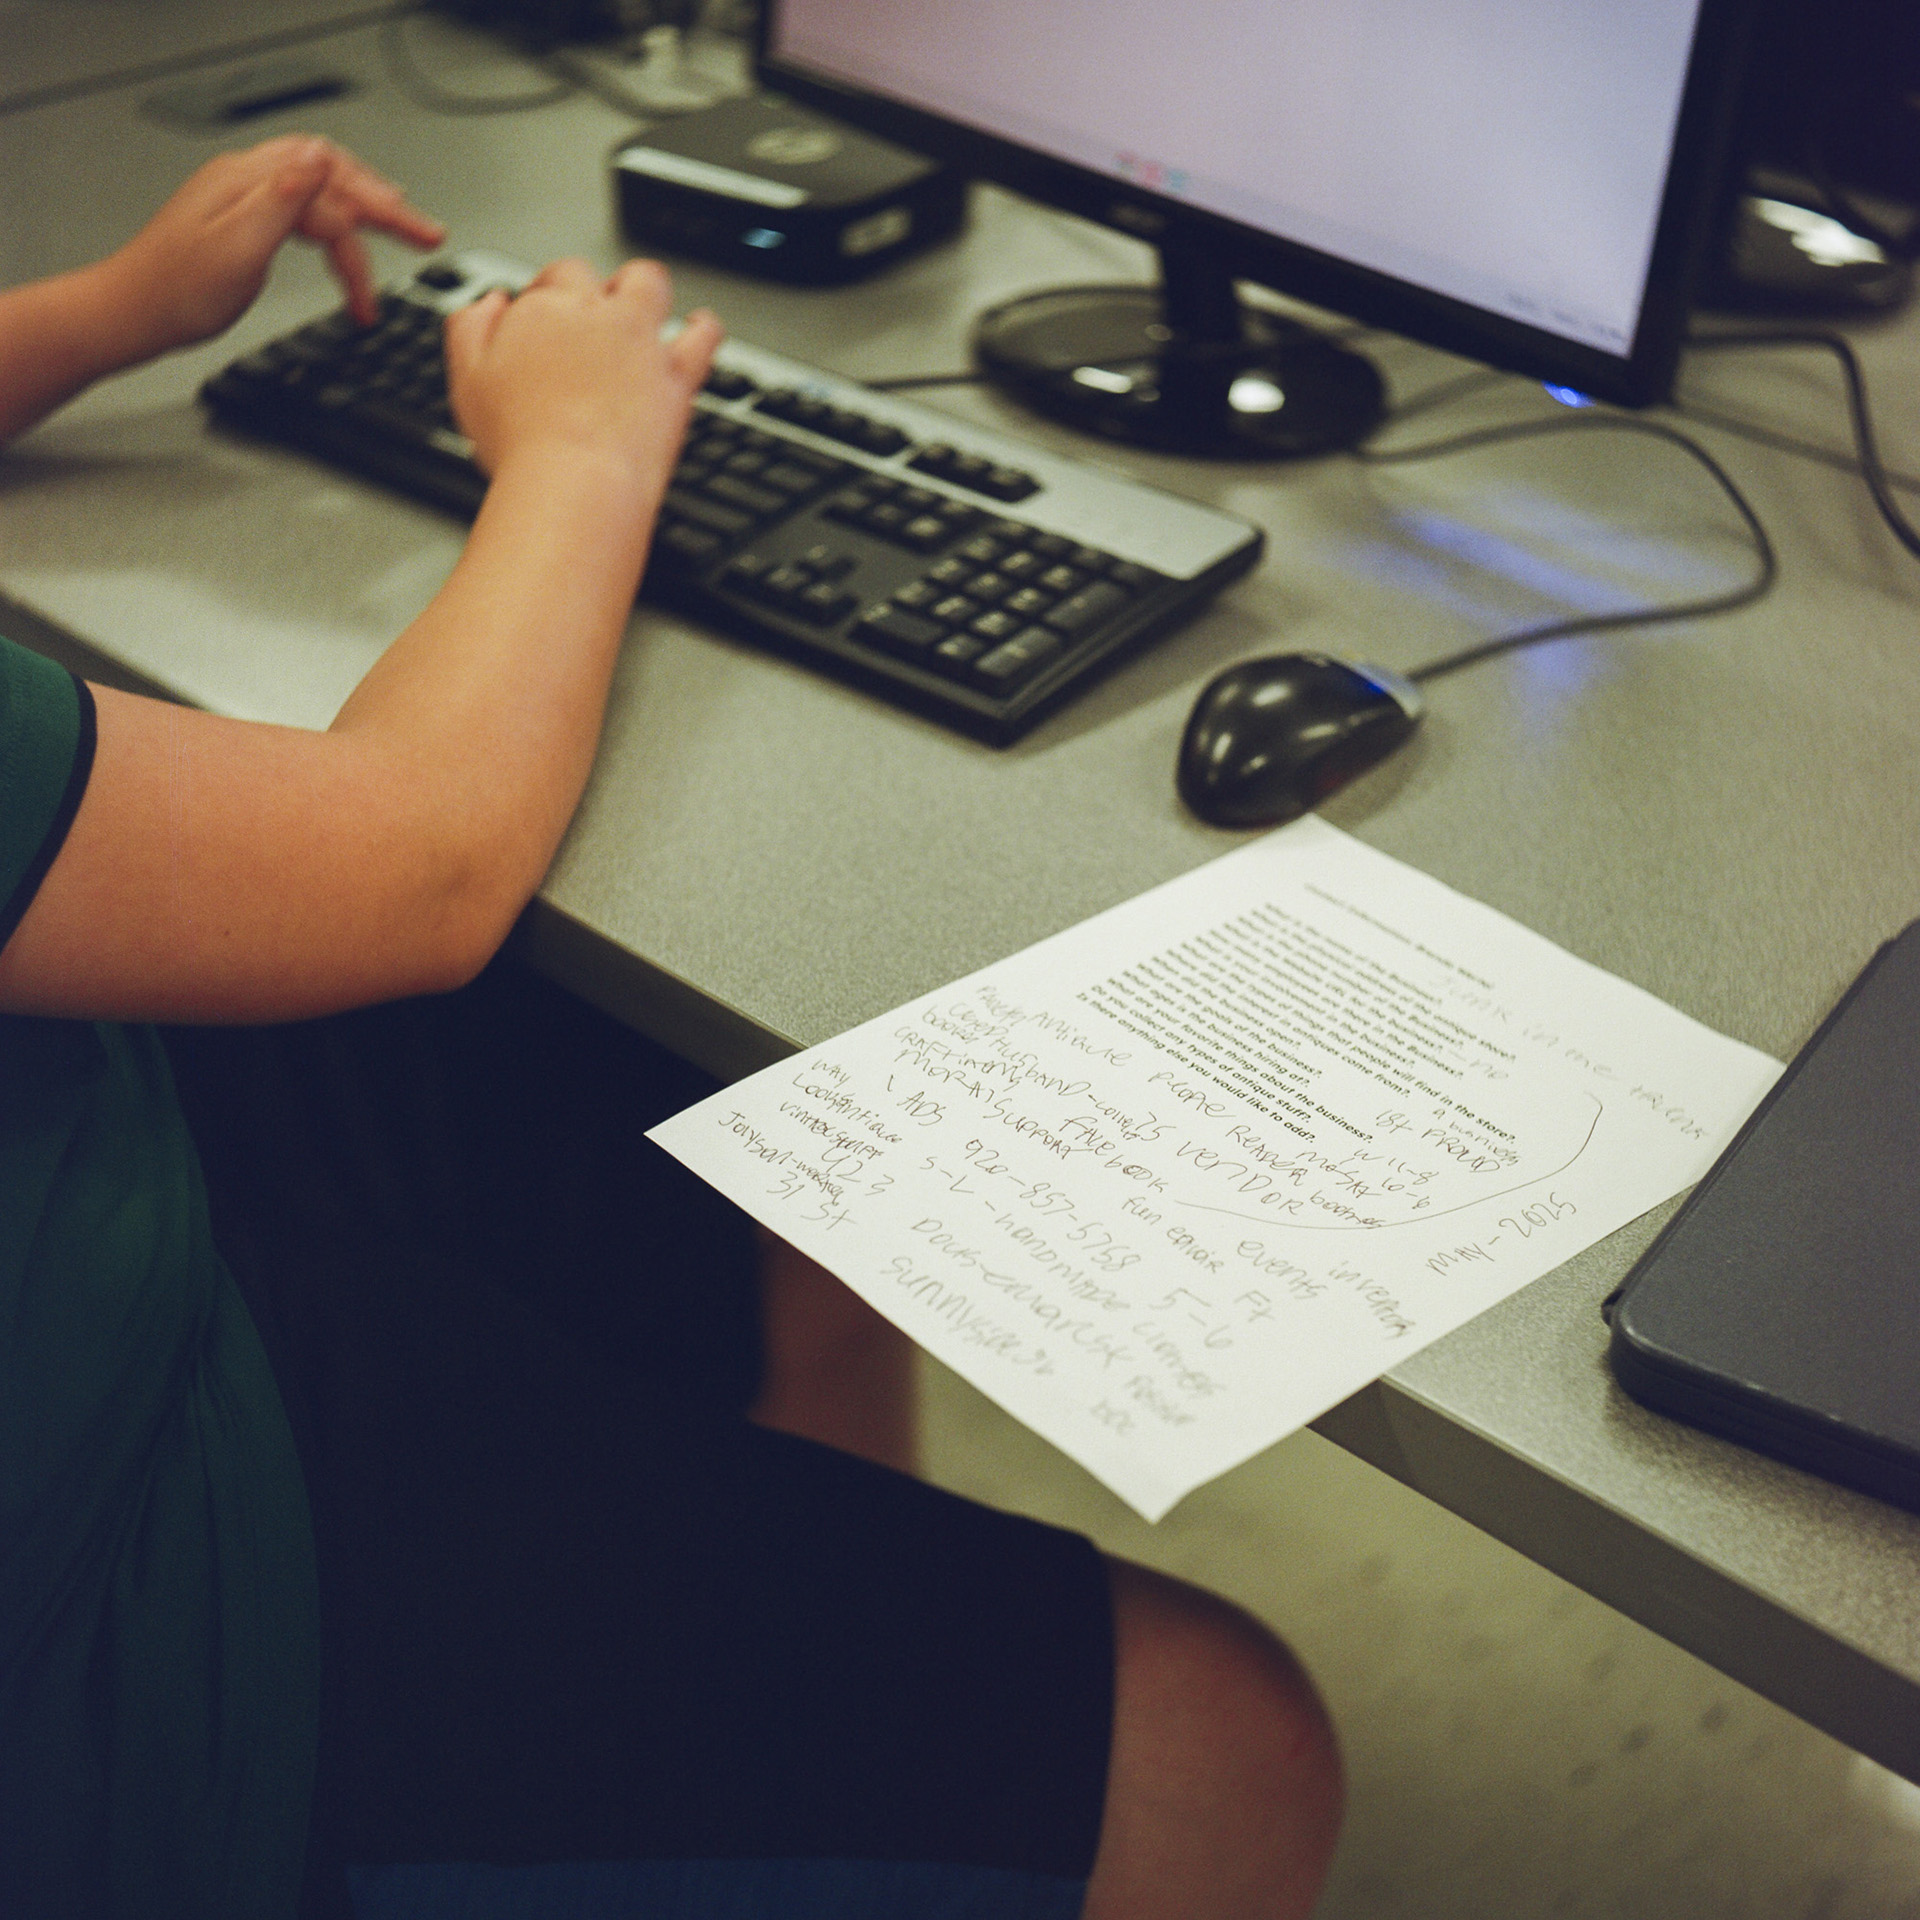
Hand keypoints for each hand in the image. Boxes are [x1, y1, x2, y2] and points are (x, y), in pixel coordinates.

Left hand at [99, 135, 444, 359]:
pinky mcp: (244, 220)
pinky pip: (303, 208)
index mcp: (250, 183)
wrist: (134, 312)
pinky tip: (344, 240)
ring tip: (400, 235)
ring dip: (363, 213)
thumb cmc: (176, 291)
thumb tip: (320, 158)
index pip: (334, 189)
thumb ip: (283, 201)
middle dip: (384, 204)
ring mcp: (245, 198)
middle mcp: (248, 180)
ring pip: (320, 189)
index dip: (381, 216)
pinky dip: (335, 225)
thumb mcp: (237, 247)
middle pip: (332, 176)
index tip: (422, 240)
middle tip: (425, 234)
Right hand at [445, 257, 722, 497]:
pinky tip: (698, 327)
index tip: (546, 319)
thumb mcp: (468, 381)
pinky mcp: (677, 375)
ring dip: (642, 288)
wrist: (575, 483)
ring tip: (638, 307)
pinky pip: (703, 334)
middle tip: (583, 318)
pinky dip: (703, 326)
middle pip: (593, 276)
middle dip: (586, 289)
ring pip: (648, 283)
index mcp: (545, 311)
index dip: (549, 294)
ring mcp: (640, 342)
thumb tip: (490, 302)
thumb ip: (471, 330)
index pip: (551, 280)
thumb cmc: (521, 444)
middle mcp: (595, 315)